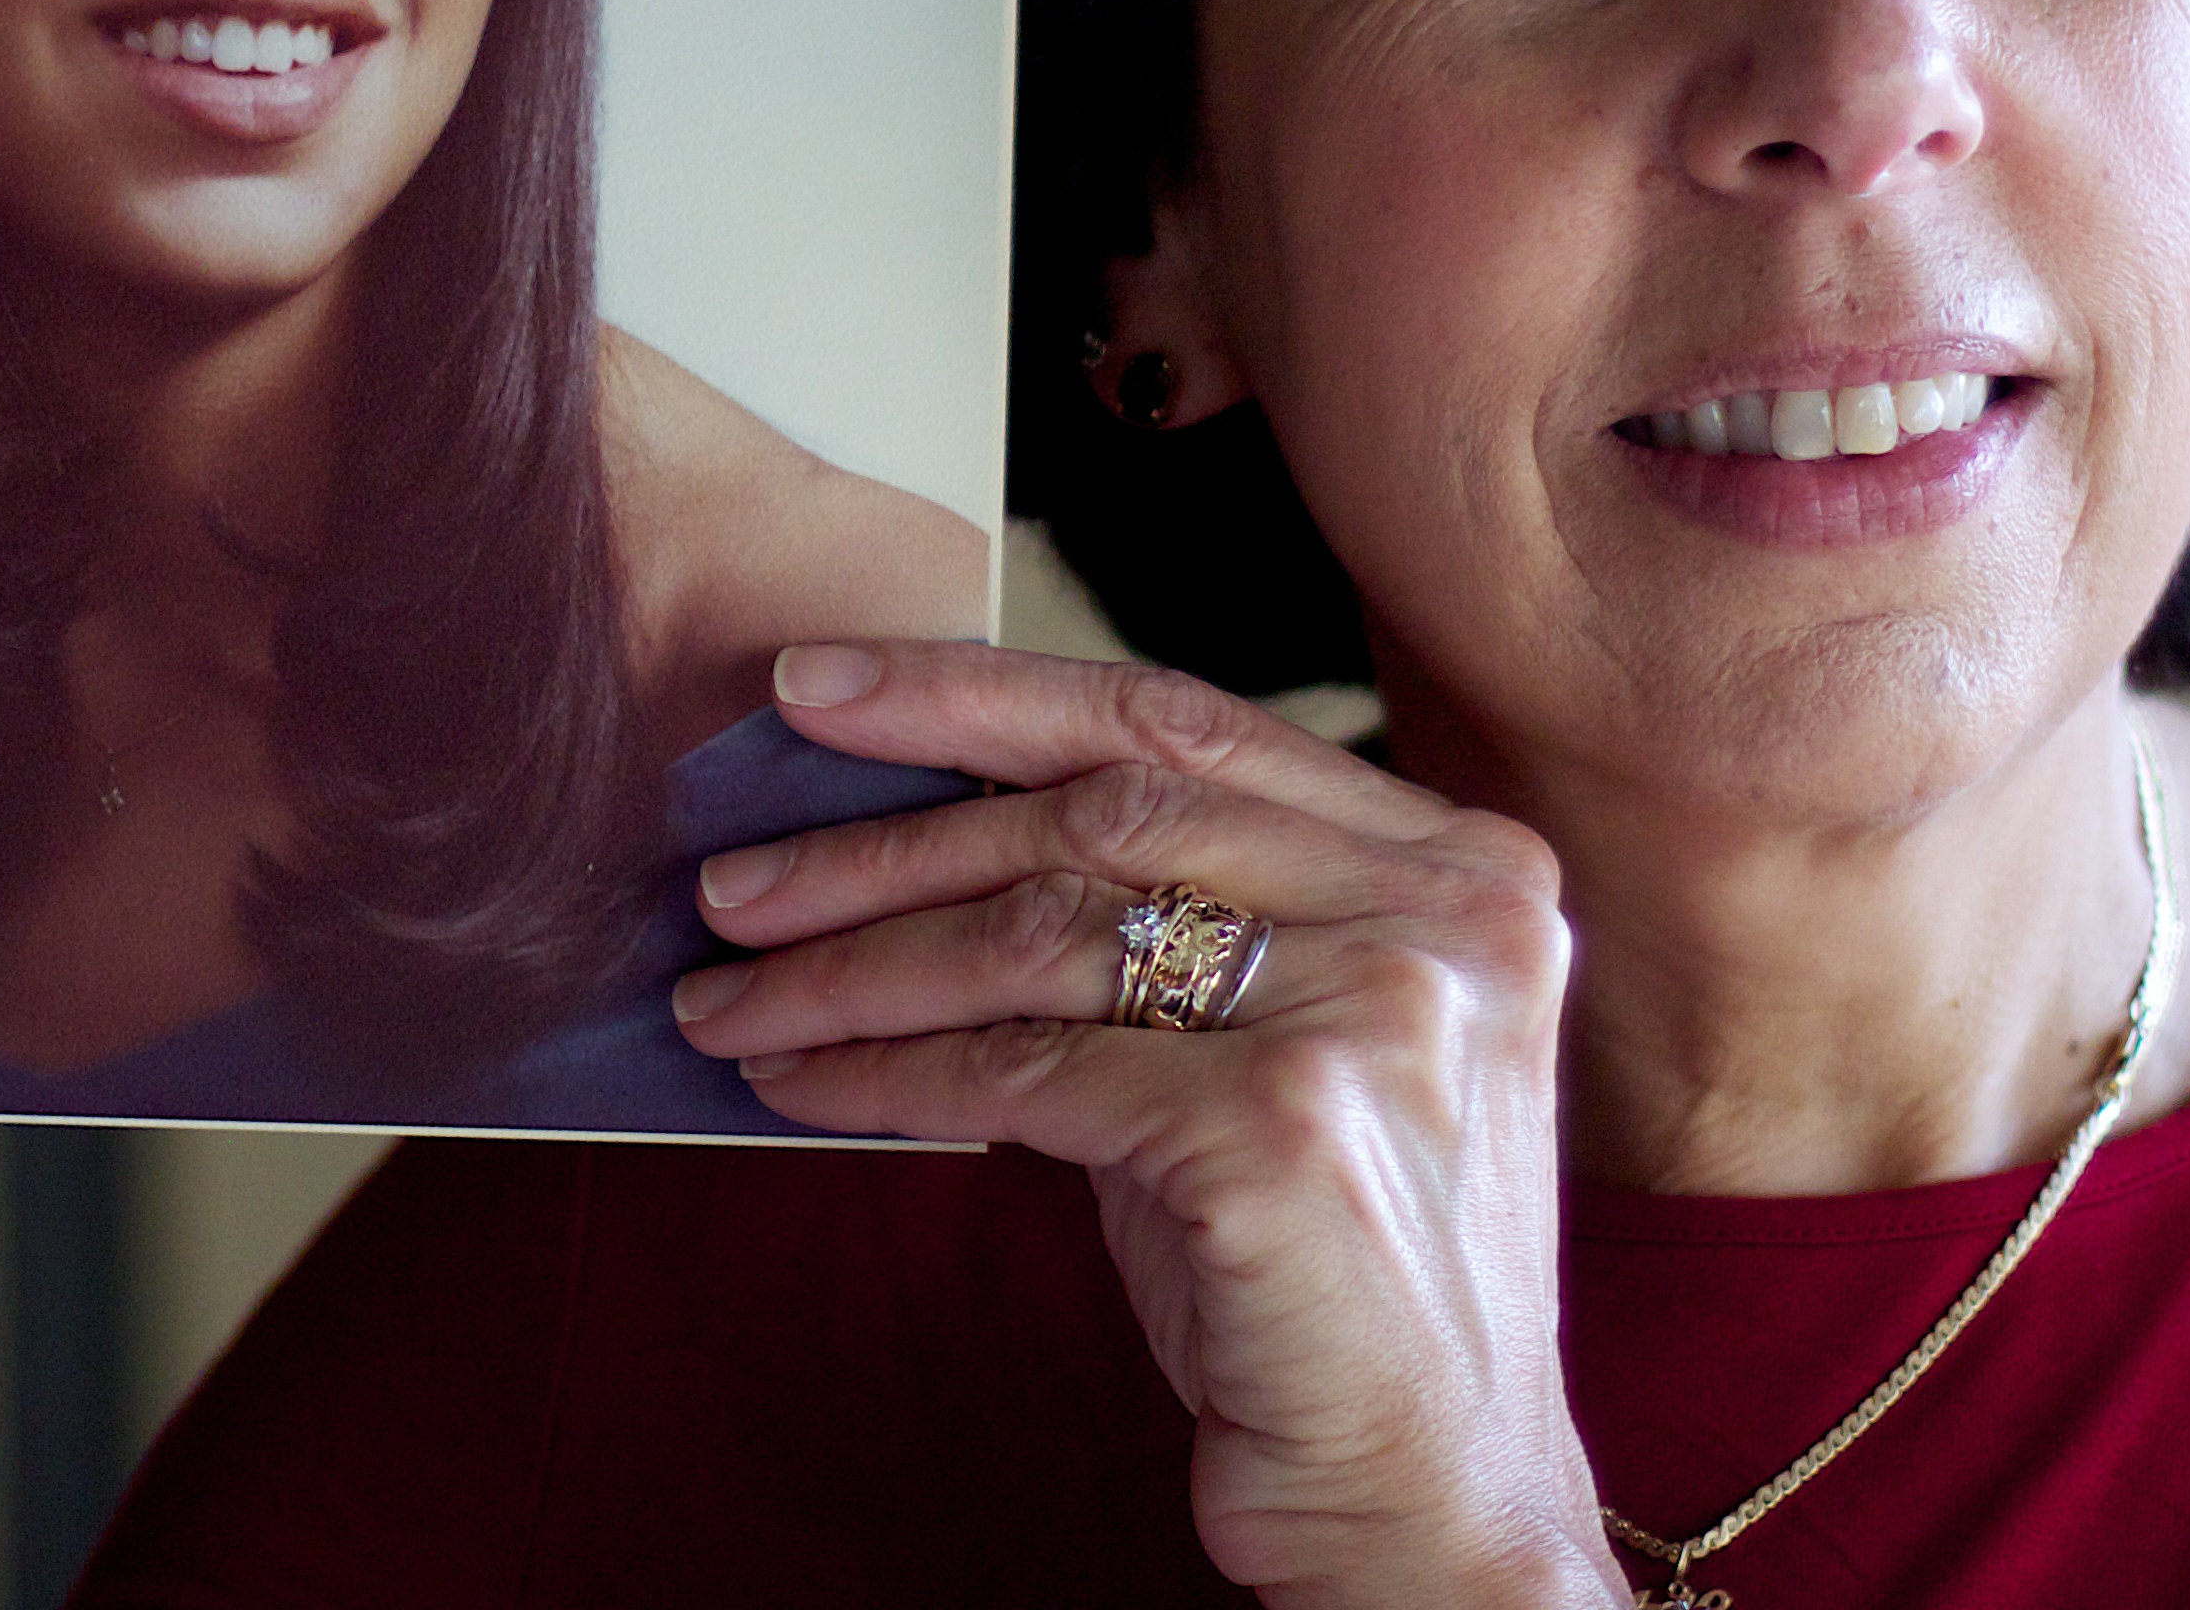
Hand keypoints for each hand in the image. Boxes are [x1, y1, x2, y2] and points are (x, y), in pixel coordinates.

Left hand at [672, 643, 1620, 1609]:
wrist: (1432, 1500)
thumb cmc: (1326, 1279)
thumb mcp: (1279, 1051)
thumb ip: (1181, 921)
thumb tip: (925, 823)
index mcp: (1460, 868)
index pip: (1181, 725)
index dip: (982, 691)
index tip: (820, 689)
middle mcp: (1441, 916)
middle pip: (1102, 812)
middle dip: (886, 836)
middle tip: (735, 873)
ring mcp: (1373, 1016)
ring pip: (1045, 934)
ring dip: (852, 965)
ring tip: (730, 994)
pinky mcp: (1280, 1131)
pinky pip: (1024, 1070)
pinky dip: (885, 1071)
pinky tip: (798, 1087)